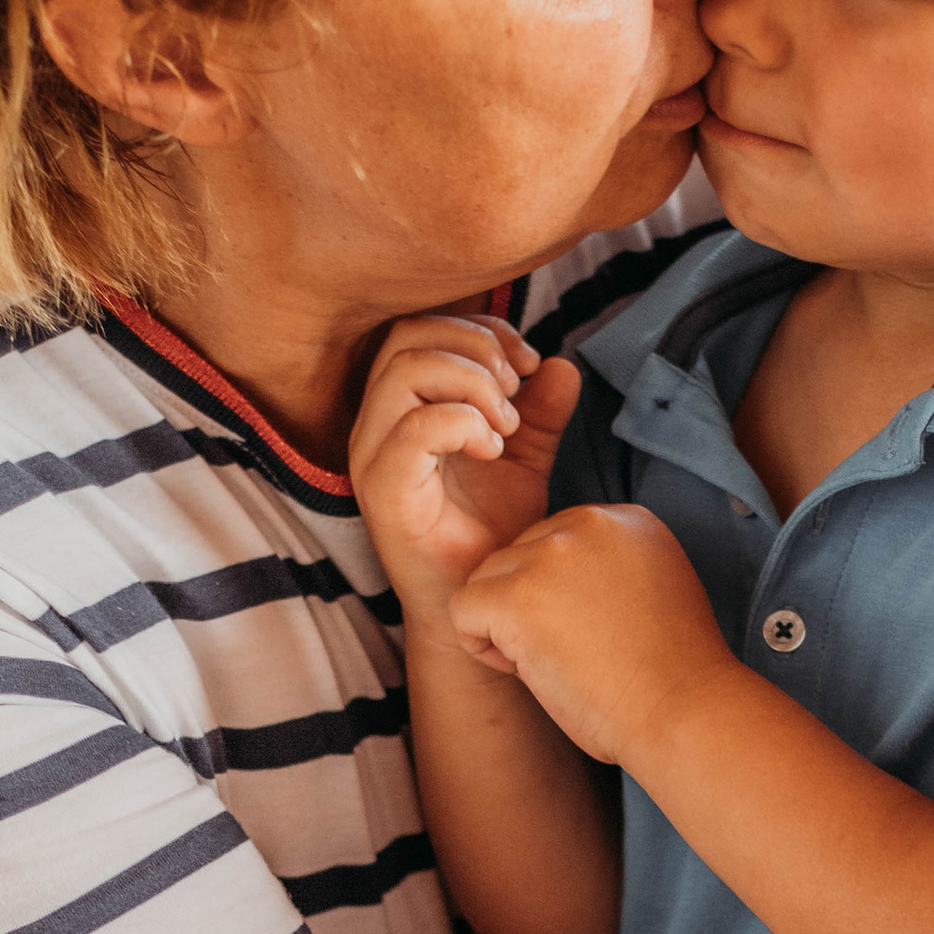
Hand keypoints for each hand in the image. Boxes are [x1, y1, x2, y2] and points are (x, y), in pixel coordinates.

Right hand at [350, 315, 581, 619]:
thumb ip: (540, 412)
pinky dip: (463, 424)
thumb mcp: (525, 460)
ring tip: (506, 427)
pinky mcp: (383, 491)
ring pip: (405, 370)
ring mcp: (373, 456)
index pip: (423, 328)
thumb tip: (560, 365)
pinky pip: (413, 429)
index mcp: (402, 406)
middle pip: (408, 336)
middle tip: (517, 391)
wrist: (477, 606)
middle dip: (477, 349)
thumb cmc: (489, 536)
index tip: (528, 364)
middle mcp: (377, 424)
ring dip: (472, 384)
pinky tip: (494, 451)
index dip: (481, 330)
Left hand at [452, 503, 734, 767]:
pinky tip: (526, 670)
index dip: (564, 598)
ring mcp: (551, 553)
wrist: (684, 714)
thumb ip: (608, 569)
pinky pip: (462, 609)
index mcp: (627, 520)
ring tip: (556, 662)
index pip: (556, 545)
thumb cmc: (671, 679)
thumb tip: (552, 586)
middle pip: (518, 556)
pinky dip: (481, 647)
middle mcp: (589, 521)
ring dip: (506, 627)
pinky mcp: (518, 593)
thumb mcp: (654, 593)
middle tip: (578, 654)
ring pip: (487, 579)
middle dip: (531, 608)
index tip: (603, 635)